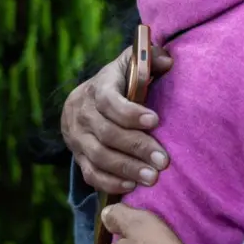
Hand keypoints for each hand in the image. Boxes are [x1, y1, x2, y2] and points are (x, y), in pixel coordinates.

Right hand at [62, 44, 173, 192]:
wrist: (86, 101)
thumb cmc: (120, 81)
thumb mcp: (131, 64)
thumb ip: (149, 58)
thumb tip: (167, 62)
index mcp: (97, 87)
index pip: (108, 101)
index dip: (130, 112)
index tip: (155, 121)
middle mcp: (82, 113)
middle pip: (107, 134)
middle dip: (137, 147)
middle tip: (163, 160)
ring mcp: (77, 137)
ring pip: (99, 157)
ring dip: (127, 169)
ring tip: (153, 178)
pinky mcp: (77, 157)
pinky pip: (91, 174)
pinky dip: (111, 182)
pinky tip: (132, 186)